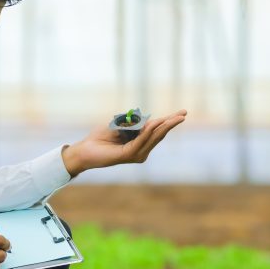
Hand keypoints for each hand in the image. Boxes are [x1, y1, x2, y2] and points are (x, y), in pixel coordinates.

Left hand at [61, 109, 187, 176]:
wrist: (85, 149)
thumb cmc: (100, 137)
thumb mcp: (120, 124)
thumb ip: (134, 124)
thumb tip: (149, 121)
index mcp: (140, 142)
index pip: (158, 130)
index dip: (170, 121)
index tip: (183, 113)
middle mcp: (141, 150)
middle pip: (159, 134)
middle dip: (171, 123)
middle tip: (184, 114)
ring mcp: (136, 154)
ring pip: (153, 137)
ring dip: (163, 126)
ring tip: (175, 117)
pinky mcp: (128, 155)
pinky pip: (140, 141)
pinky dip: (147, 132)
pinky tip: (154, 123)